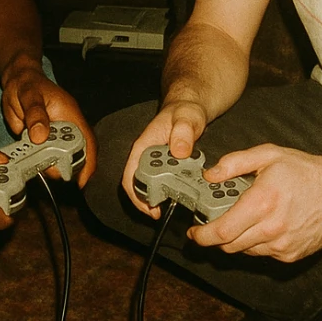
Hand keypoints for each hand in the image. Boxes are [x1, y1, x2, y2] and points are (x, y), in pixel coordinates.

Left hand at [0, 59, 97, 186]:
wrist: (17, 80)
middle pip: (75, 155)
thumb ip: (35, 114)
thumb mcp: (29, 95)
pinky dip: (41, 163)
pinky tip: (32, 167)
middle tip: (51, 176)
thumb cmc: (26, 83)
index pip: (87, 142)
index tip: (81, 182)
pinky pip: (45, 155)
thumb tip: (39, 137)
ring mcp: (54, 134)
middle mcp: (66, 127)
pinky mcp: (43, 139)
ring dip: (52, 167)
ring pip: (60, 158)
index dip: (88, 163)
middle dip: (67, 170)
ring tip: (38, 170)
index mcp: (70, 116)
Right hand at [120, 98, 207, 217]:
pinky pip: (165, 181)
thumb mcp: (187, 117)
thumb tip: (179, 151)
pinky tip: (182, 195)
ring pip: (152, 185)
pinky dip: (171, 190)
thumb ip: (184, 130)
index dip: (136, 195)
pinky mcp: (168, 165)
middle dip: (147, 201)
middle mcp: (148, 155)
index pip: (130, 174)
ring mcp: (157, 161)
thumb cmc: (185, 110)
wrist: (190, 107)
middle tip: (161, 213)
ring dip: (159, 197)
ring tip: (173, 205)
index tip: (149, 208)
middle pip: (139, 184)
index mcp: (145, 145)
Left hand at [186, 144, 321, 261]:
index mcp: (262, 203)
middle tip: (213, 223)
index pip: (223, 231)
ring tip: (243, 219)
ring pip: (245, 251)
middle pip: (230, 245)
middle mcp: (271, 229)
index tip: (194, 233)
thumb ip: (234, 163)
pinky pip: (263, 254)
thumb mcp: (268, 155)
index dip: (202, 236)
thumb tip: (210, 175)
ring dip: (236, 239)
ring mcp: (282, 245)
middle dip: (216, 237)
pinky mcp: (291, 254)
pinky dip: (256, 243)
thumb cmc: (305, 171)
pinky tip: (262, 225)